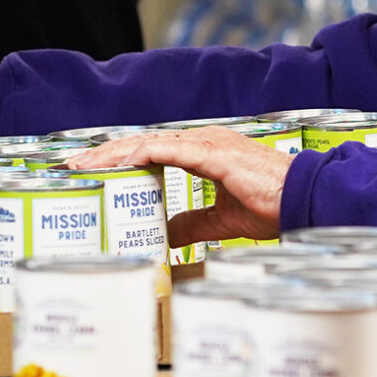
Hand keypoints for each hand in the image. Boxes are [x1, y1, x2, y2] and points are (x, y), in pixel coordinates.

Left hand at [72, 129, 288, 245]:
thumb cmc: (272, 206)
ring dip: (113, 152)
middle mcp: (202, 142)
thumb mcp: (221, 220)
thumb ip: (192, 224)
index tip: (92, 170)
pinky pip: (167, 149)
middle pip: (142, 143)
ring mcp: (207, 144)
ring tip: (84, 163)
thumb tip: (165, 234)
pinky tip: (118, 162)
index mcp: (204, 152)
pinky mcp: (213, 154)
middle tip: (73, 165)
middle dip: (105, 153)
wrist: (303, 201)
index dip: (120, 158)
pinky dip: (139, 153)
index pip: (152, 150)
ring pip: (148, 142)